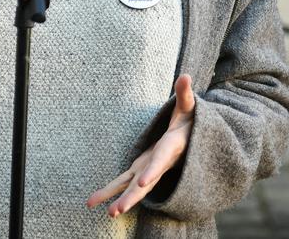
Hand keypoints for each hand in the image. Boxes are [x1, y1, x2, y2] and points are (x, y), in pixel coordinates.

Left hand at [86, 74, 194, 216]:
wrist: (196, 142)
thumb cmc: (192, 122)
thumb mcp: (190, 107)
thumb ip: (185, 94)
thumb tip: (185, 76)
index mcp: (172, 148)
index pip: (161, 160)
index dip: (153, 170)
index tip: (144, 181)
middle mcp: (160, 164)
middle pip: (145, 183)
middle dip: (132, 197)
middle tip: (118, 210)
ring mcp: (150, 169)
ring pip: (133, 188)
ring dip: (119, 200)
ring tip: (107, 214)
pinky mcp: (140, 169)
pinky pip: (124, 183)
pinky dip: (110, 192)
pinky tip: (93, 202)